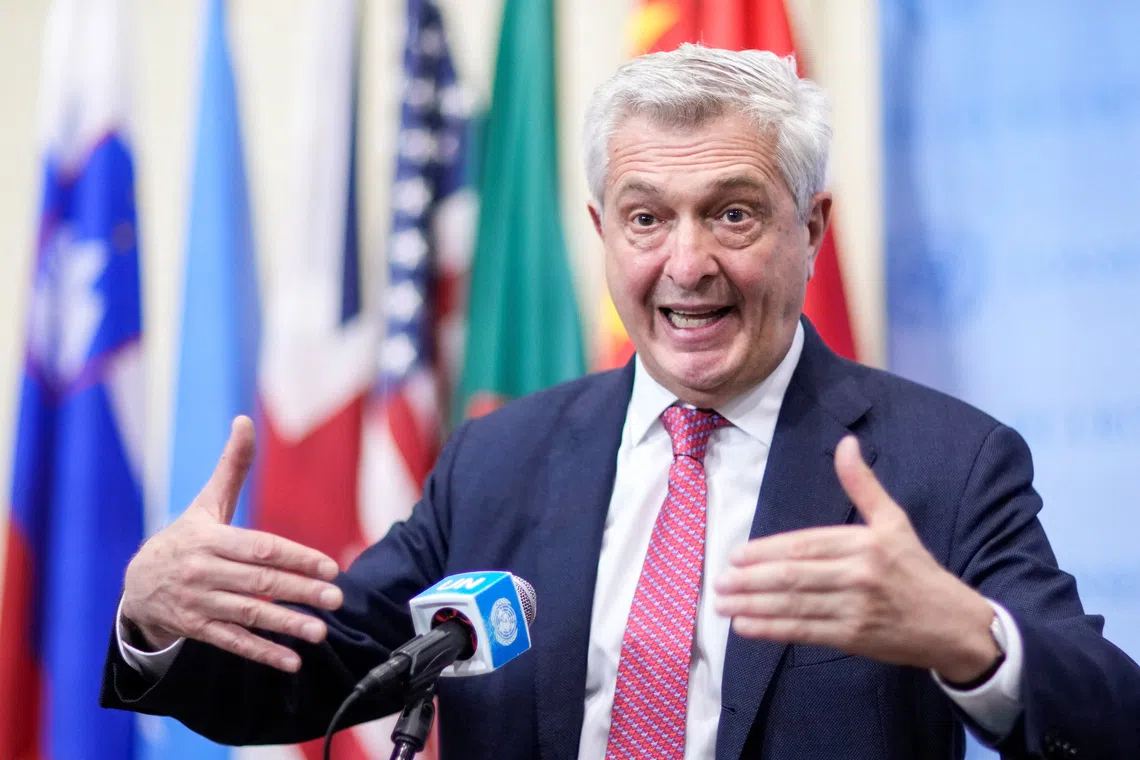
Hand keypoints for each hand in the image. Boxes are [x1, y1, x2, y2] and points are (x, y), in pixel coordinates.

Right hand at [121, 416, 343, 672]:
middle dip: (300, 591)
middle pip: (259, 583)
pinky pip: (233, 643)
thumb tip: (244, 421)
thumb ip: (231, 467)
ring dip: (286, 626)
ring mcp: (199, 603)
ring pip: (248, 615)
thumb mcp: (205, 504)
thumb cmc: (184, 538)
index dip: (296, 556)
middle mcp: (203, 572)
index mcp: (209, 539)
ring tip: (320, 632)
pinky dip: (262, 653)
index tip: (330, 566)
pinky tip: (292, 661)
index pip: (260, 548)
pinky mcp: (197, 629)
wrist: (135, 584)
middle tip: (336, 599)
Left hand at [714, 436, 999, 682]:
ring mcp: (856, 609)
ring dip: (754, 605)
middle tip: (719, 581)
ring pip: (796, 605)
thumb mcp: (894, 521)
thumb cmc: (916, 569)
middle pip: (795, 576)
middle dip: (752, 580)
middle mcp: (859, 575)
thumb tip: (846, 443)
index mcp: (865, 543)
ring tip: (722, 603)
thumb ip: (863, 485)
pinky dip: (772, 630)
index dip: (767, 552)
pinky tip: (746, 626)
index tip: (736, 556)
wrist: (952, 625)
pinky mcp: (854, 638)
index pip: (805, 546)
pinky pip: (806, 632)